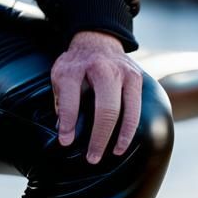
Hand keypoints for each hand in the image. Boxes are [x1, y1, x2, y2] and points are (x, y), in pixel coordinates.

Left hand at [51, 30, 142, 163]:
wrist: (97, 40)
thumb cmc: (76, 65)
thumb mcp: (60, 76)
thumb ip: (61, 101)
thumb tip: (64, 132)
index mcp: (75, 67)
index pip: (71, 99)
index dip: (68, 123)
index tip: (66, 141)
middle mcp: (102, 68)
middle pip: (105, 108)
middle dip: (99, 137)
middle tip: (92, 157)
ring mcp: (123, 72)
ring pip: (127, 111)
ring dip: (120, 137)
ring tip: (112, 153)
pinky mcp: (137, 78)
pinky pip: (137, 109)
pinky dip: (131, 129)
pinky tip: (123, 143)